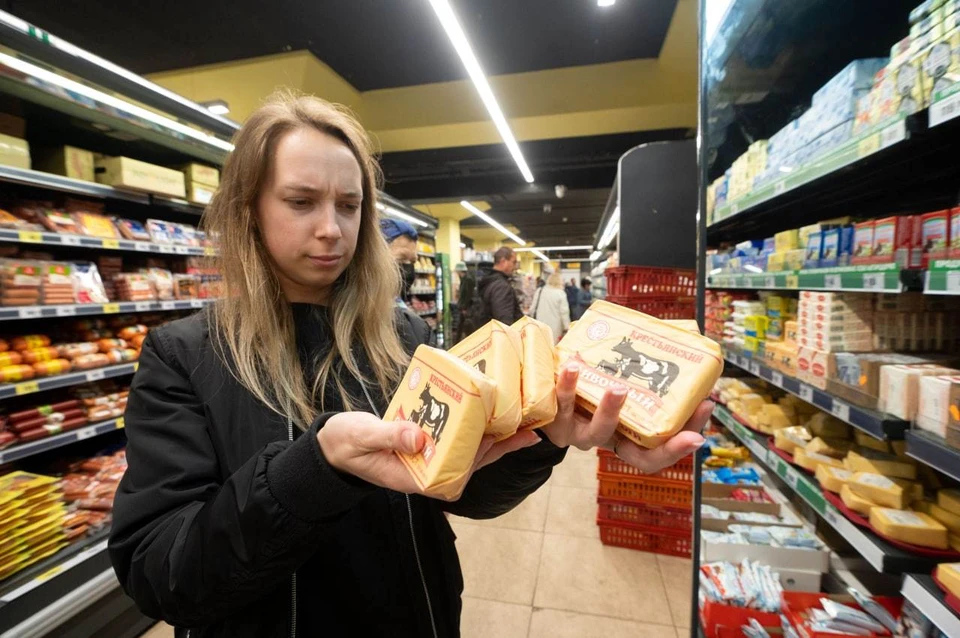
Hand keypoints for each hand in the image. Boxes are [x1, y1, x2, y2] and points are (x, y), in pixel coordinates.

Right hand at [317, 412, 540, 496]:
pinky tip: (486, 407)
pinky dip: (470, 422)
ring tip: (520, 419)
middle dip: (501, 444)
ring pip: (467, 446)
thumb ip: (389, 436)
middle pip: (473, 458)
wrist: (333, 445)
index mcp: (417, 477)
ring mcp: (428, 456)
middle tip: (531, 429)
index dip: (487, 455)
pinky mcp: (425, 442)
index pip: (461, 468)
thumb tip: (419, 436)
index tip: (508, 440)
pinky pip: (453, 434)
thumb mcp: (364, 438)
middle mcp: (428, 469)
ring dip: (491, 433)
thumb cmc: (346, 443)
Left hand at [540, 363, 713, 473]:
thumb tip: (688, 357)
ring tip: (619, 387)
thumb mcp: (619, 384)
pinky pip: (563, 405)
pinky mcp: (556, 421)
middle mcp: (608, 441)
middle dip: (666, 446)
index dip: (679, 448)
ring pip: (598, 432)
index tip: (700, 430)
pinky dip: (568, 386)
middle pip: (639, 457)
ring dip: (610, 411)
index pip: (659, 455)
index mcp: (627, 436)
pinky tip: (574, 366)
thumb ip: (647, 378)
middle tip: (687, 431)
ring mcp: (582, 435)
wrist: (540, 390)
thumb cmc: (588, 385)